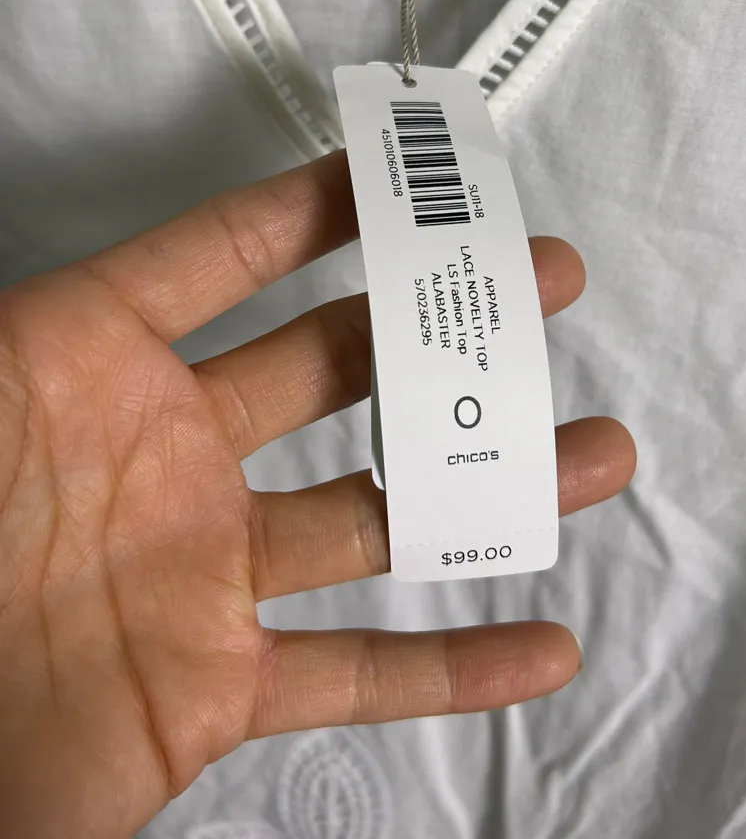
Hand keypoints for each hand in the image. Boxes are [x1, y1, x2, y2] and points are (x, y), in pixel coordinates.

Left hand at [0, 151, 633, 837]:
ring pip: (375, 518)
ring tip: (590, 454)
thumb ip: (24, 316)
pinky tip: (536, 643)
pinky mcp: (214, 687)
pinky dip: (448, 667)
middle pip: (334, 371)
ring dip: (484, 487)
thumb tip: (32, 158)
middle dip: (439, 325)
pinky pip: (352, 673)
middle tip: (536, 286)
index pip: (225, 257)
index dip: (318, 206)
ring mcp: (200, 571)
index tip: (409, 177)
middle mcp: (165, 459)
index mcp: (91, 369)